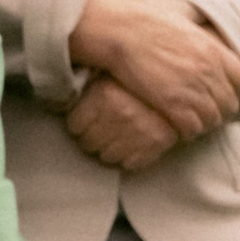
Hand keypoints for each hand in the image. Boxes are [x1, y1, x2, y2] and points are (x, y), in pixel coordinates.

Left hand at [66, 76, 182, 170]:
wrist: (178, 87)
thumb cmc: (134, 82)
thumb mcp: (106, 77)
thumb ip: (85, 90)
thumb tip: (61, 103)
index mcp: (104, 96)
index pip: (75, 126)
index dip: (77, 126)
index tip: (82, 124)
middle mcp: (119, 115)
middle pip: (88, 143)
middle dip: (89, 139)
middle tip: (96, 134)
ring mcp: (138, 132)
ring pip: (107, 157)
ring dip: (107, 150)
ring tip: (112, 140)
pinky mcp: (157, 145)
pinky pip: (130, 164)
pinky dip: (127, 158)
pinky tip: (128, 147)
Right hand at [68, 0, 239, 139]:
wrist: (113, 29)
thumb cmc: (139, 15)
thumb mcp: (179, 8)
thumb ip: (199, 17)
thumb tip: (205, 18)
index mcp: (213, 49)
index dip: (233, 88)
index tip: (220, 90)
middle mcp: (208, 71)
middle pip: (229, 103)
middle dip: (218, 108)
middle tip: (203, 110)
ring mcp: (191, 89)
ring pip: (212, 119)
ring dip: (203, 122)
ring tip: (190, 120)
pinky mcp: (171, 104)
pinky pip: (192, 127)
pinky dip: (187, 130)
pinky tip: (176, 125)